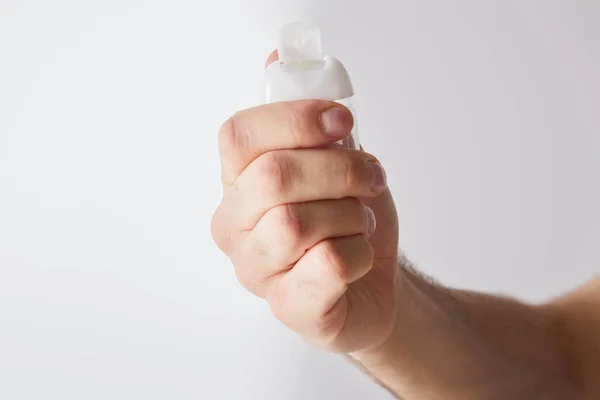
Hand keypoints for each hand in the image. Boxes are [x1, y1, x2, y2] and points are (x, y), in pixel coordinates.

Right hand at [211, 57, 399, 353]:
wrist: (371, 284)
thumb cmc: (346, 222)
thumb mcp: (330, 162)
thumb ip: (304, 118)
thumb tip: (280, 57)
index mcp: (237, 185)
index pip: (239, 136)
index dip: (295, 119)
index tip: (342, 121)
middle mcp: (235, 228)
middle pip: (273, 176)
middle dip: (340, 168)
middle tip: (370, 176)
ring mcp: (257, 272)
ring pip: (297, 223)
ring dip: (351, 214)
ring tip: (360, 221)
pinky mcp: (291, 309)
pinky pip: (329, 266)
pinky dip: (361, 252)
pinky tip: (358, 256)